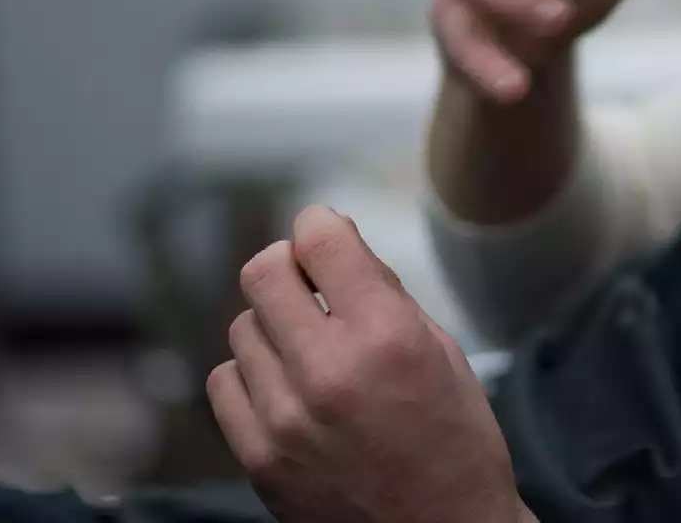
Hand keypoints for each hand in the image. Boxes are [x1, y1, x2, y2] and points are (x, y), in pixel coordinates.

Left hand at [207, 206, 529, 522]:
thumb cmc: (456, 443)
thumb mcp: (444, 353)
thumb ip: (386, 296)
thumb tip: (337, 243)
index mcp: (386, 337)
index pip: (320, 240)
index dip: (320, 224)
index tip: (325, 232)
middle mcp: (327, 370)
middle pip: (263, 272)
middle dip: (289, 266)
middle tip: (311, 283)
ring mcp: (284, 417)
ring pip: (242, 326)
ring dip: (274, 325)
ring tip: (309, 349)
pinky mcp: (258, 456)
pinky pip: (224, 381)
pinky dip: (252, 374)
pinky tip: (286, 387)